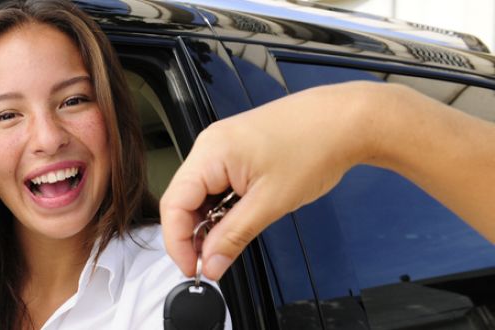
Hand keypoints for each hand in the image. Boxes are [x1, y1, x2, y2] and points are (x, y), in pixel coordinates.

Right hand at [159, 81, 377, 279]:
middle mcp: (210, 146)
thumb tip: (212, 263)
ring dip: (210, 222)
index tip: (194, 269)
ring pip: (200, 194)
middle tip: (213, 261)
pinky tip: (240, 218)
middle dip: (194, 234)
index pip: (174, 205)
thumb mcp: (271, 203)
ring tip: (232, 239)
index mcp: (210, 152)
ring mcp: (222, 146)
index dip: (178, 243)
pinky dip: (223, 207)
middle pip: (182, 200)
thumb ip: (234, 236)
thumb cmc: (315, 146)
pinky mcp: (236, 151)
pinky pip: (216, 184)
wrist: (345, 121)